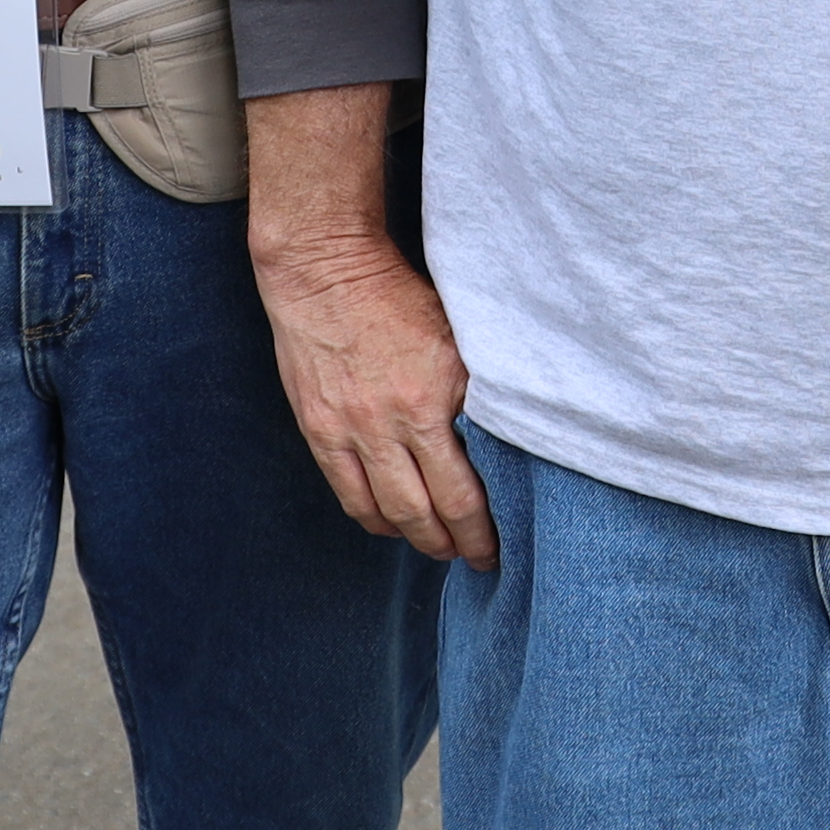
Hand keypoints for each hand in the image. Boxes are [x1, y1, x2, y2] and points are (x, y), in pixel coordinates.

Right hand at [250, 81, 488, 566]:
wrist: (325, 271)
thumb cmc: (401, 296)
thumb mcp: (458, 336)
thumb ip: (477, 390)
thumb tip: (510, 438)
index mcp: (433, 399)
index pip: (465, 492)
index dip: (483, 531)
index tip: (498, 546)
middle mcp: (390, 422)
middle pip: (427, 513)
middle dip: (454, 544)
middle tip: (475, 559)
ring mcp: (349, 430)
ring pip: (385, 511)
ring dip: (414, 538)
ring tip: (437, 546)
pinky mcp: (319, 429)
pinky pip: (348, 493)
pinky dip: (372, 518)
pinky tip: (391, 525)